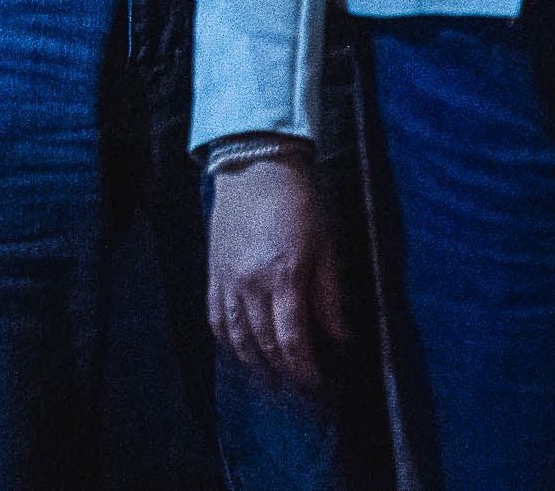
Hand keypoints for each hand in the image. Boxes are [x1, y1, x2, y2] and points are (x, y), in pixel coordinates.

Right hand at [207, 154, 345, 394]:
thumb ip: (329, 295)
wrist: (257, 164)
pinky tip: (241, 352)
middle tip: (300, 389)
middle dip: (284, 374)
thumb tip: (341, 335)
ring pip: (236, 339)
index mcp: (283, 276)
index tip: (318, 385)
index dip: (304, 370)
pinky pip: (215, 319)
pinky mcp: (213, 272)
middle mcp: (250, 284)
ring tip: (272, 381)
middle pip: (264, 346)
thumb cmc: (299, 200)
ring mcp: (227, 280)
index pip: (292, 341)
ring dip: (255, 366)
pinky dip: (228, 342)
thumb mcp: (326, 244)